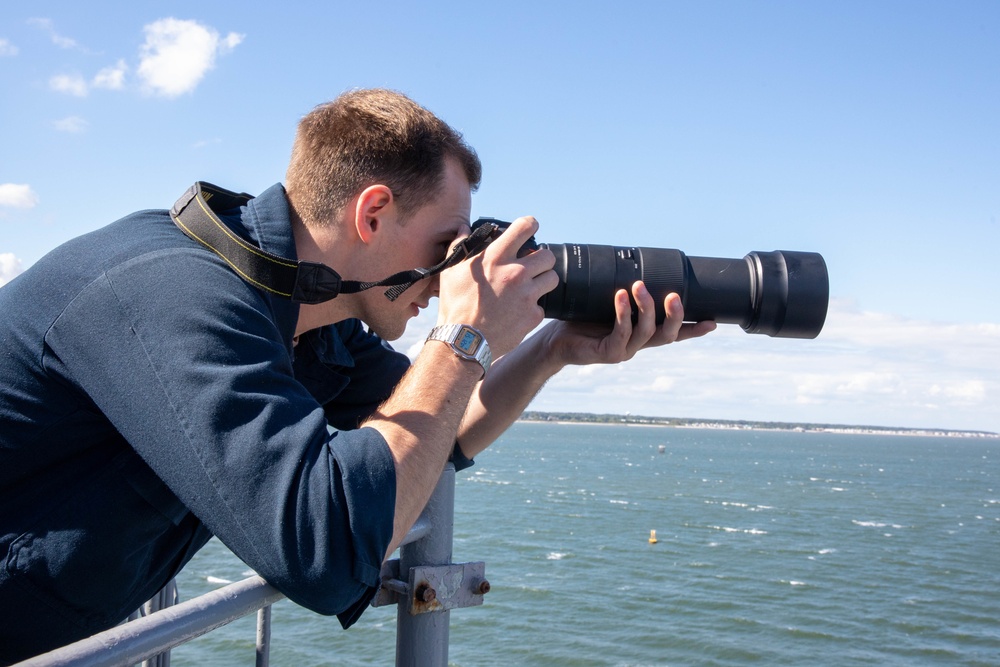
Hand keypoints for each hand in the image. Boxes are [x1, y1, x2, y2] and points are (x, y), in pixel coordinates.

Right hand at [437, 216, 557, 357]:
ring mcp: (527, 295)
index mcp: (496, 257)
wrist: (463, 341)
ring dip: (543, 281)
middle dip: (541, 259)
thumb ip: (460, 246)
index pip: (525, 227)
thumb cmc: (455, 305)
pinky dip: (532, 308)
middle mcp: (516, 273)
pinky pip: (542, 306)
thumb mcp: (451, 271)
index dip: (531, 225)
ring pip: (552, 278)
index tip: (531, 229)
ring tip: (530, 287)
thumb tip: (463, 228)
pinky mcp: (533, 315)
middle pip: (548, 255)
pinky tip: (519, 312)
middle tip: (532, 266)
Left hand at [538, 281, 715, 367]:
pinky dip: (622, 313)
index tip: (712, 321)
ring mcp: (624, 350)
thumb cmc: (580, 320)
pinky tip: (620, 297)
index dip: (692, 329)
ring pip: (646, 332)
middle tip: (674, 295)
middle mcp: (637, 344)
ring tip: (639, 286)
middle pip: (667, 335)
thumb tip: (634, 265)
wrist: (554, 340)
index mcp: (641, 334)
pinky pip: (621, 332)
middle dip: (674, 315)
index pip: (673, 333)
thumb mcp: (605, 303)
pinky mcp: (608, 353)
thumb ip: (623, 292)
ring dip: (646, 308)